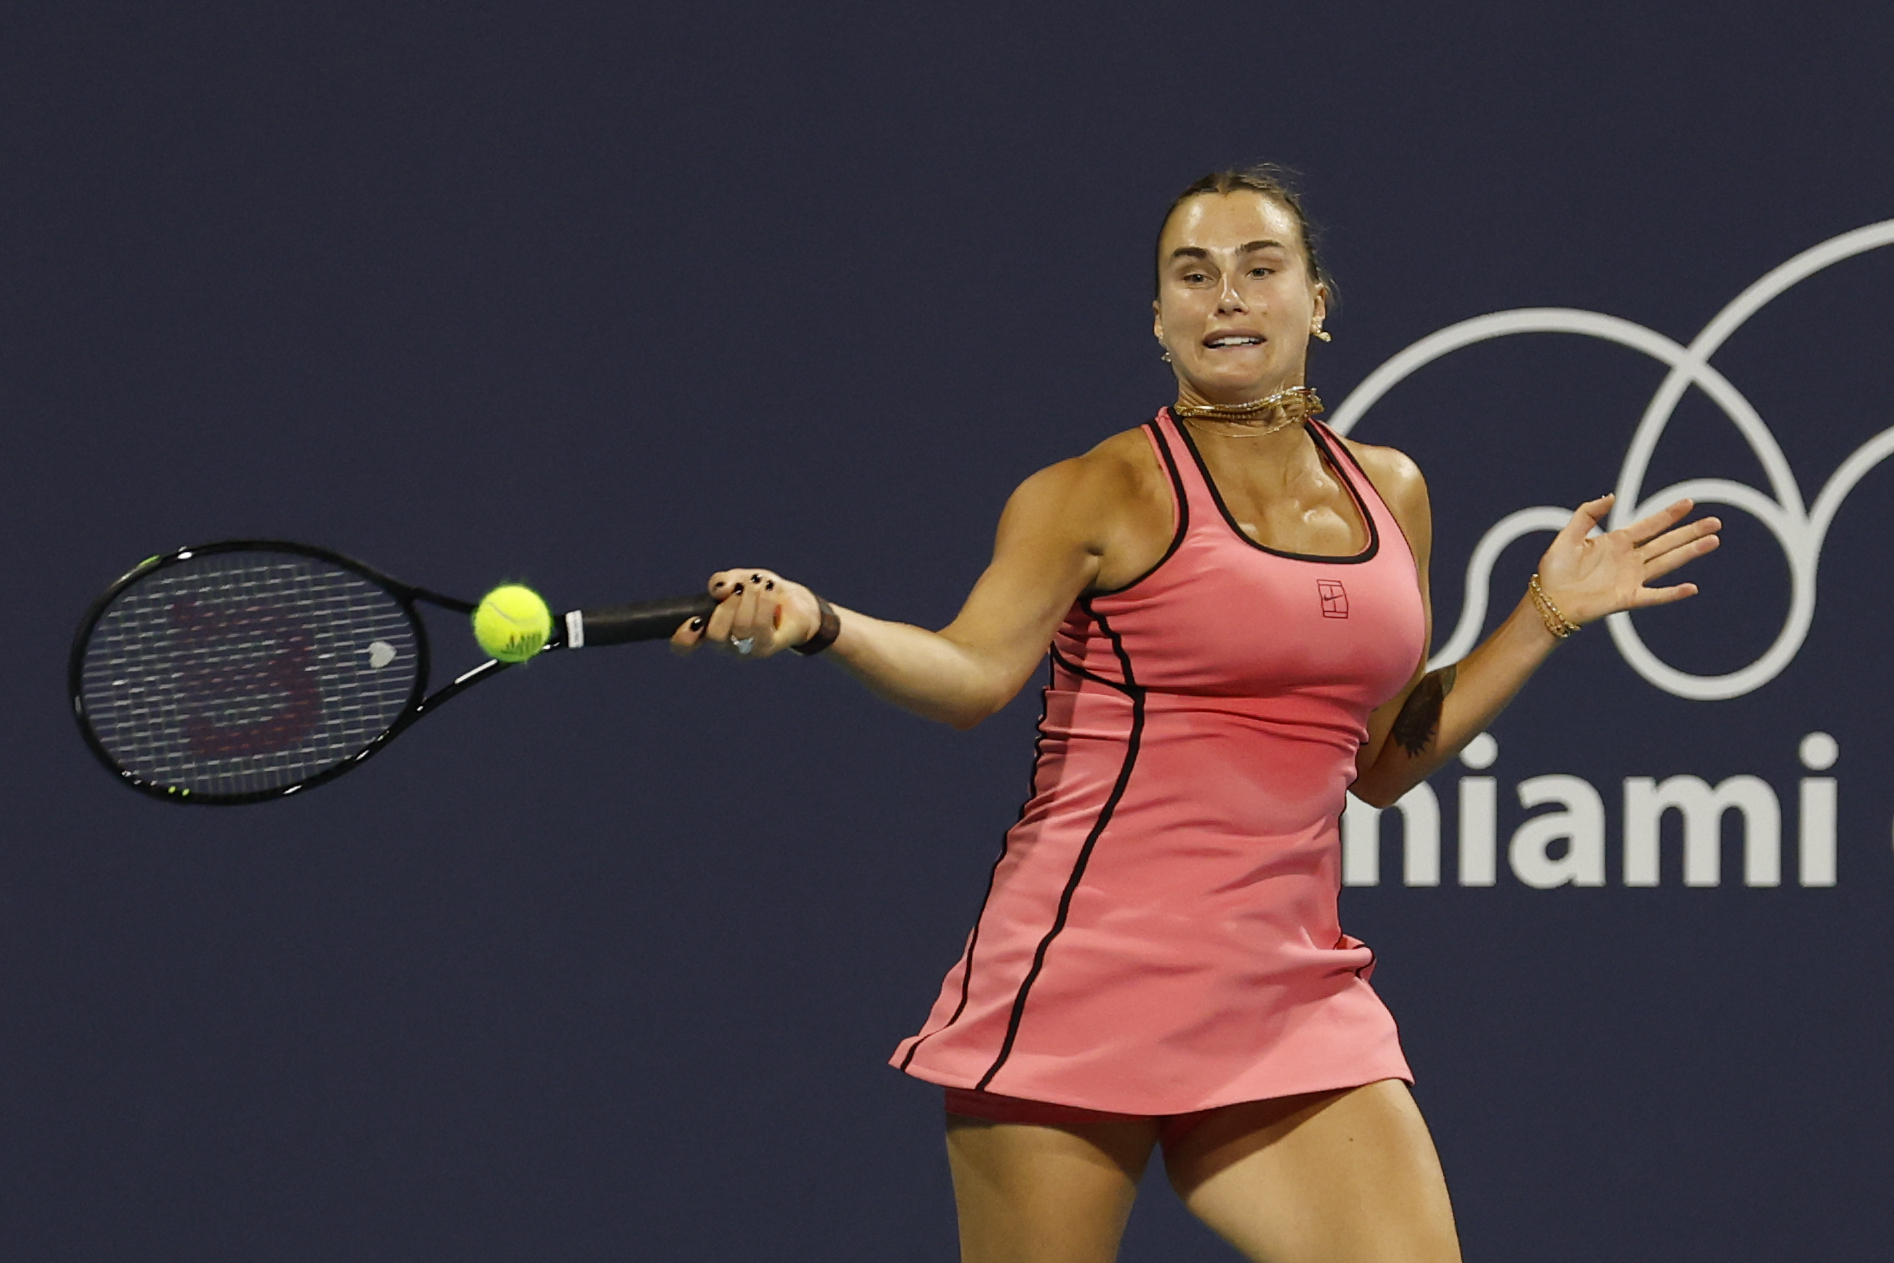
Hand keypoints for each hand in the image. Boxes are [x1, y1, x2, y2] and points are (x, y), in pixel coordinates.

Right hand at [669, 568, 823, 658]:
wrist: (793, 601)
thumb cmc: (759, 591)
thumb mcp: (737, 579)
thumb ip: (722, 581)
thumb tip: (720, 589)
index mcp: (709, 628)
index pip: (684, 645)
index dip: (683, 638)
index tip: (694, 620)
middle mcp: (724, 644)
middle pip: (715, 634)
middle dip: (728, 605)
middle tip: (740, 588)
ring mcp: (744, 649)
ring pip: (740, 628)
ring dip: (750, 598)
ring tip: (760, 584)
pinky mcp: (765, 649)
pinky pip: (761, 627)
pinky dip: (764, 603)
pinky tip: (769, 590)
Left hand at [1535, 494, 1720, 625]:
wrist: (1548, 601)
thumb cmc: (1555, 571)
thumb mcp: (1568, 536)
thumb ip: (1587, 514)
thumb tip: (1611, 497)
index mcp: (1617, 542)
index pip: (1649, 525)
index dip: (1669, 515)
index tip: (1689, 503)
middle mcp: (1629, 559)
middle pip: (1666, 542)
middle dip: (1690, 531)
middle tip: (1715, 521)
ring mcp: (1631, 578)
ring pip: (1667, 562)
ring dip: (1690, 552)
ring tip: (1713, 541)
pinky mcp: (1627, 598)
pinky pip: (1654, 595)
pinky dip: (1671, 593)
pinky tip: (1690, 588)